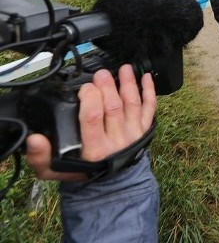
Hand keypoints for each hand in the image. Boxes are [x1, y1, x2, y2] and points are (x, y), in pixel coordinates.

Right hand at [26, 65, 155, 181]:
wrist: (109, 184)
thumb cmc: (80, 171)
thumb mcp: (54, 170)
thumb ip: (41, 156)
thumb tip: (34, 139)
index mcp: (94, 149)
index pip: (93, 117)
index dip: (89, 98)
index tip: (83, 88)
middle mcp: (117, 140)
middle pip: (113, 106)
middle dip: (107, 87)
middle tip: (100, 74)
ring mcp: (133, 134)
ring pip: (132, 104)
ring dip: (128, 84)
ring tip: (124, 69)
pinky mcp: (144, 130)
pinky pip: (149, 108)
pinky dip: (150, 92)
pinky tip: (146, 77)